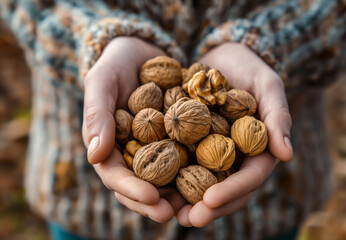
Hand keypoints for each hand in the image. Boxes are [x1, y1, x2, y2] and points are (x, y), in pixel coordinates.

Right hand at [82, 37, 185, 221]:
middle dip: (155, 202)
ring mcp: (154, 147)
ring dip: (177, 194)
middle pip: (140, 185)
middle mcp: (132, 152)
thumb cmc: (115, 64)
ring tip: (195, 206)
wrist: (140, 51)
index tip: (150, 198)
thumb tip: (95, 156)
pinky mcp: (176, 137)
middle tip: (172, 214)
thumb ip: (97, 115)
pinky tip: (212, 177)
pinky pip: (185, 156)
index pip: (115, 175)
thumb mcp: (101, 82)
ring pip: (164, 178)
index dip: (131, 190)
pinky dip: (196, 169)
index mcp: (109, 146)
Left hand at [177, 42, 292, 226]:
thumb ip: (278, 116)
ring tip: (166, 213)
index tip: (210, 200)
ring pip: (201, 183)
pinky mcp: (192, 144)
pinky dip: (170, 177)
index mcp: (256, 150)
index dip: (232, 192)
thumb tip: (287, 155)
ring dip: (185, 201)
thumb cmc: (250, 68)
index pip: (249, 178)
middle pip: (224, 189)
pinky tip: (152, 186)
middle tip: (187, 220)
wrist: (222, 57)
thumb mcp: (268, 86)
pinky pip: (181, 163)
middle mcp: (234, 157)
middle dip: (207, 207)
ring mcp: (212, 152)